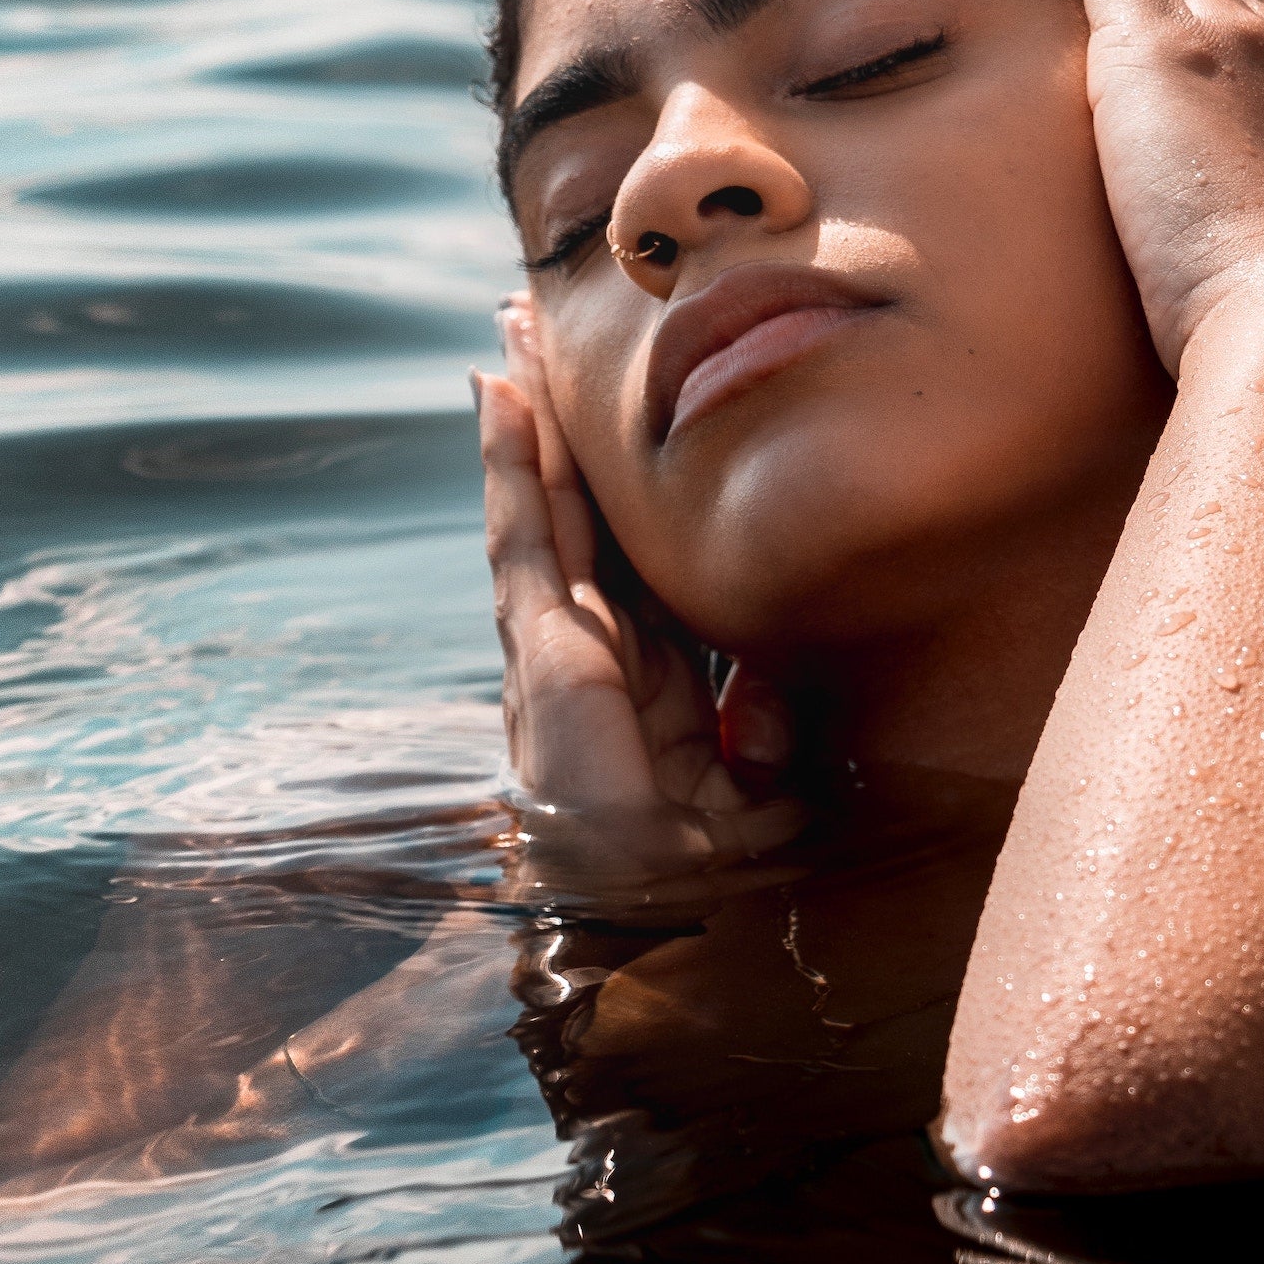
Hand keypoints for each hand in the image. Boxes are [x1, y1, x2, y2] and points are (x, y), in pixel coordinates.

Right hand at [476, 298, 803, 900]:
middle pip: (580, 508)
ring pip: (543, 504)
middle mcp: (596, 644)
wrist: (651, 930)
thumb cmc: (714, 877)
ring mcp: (557, 642)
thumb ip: (763, 726)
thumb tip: (762, 690)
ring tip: (513, 334)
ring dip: (530, 417)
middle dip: (561, 426)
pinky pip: (523, 534)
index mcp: (650, 670)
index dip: (625, 479)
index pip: (637, 548)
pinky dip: (509, 460)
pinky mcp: (539, 648)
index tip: (621, 409)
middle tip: (542, 333)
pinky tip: (499, 394)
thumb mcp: (762, 784)